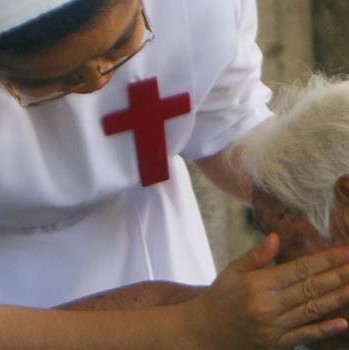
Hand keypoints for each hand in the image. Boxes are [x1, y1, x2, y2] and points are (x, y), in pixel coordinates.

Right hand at [186, 234, 348, 349]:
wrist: (206, 330)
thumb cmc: (220, 297)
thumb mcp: (232, 271)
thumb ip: (256, 256)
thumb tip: (276, 237)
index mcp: (258, 284)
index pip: (299, 269)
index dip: (324, 260)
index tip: (344, 251)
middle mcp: (270, 306)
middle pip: (311, 288)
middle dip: (338, 276)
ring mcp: (275, 327)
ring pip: (314, 310)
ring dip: (338, 298)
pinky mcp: (277, 344)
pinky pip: (305, 335)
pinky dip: (325, 329)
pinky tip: (344, 322)